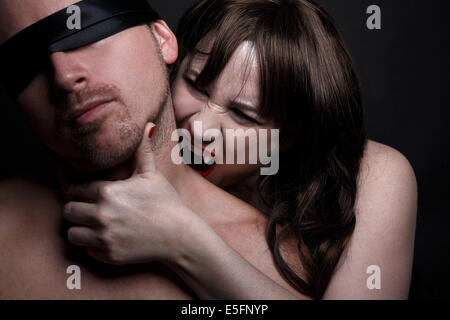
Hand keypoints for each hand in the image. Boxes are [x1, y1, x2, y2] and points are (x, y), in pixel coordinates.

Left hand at [62, 123, 195, 264]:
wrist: (179, 235)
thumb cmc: (166, 202)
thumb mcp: (152, 175)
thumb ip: (142, 151)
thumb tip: (147, 125)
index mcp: (108, 192)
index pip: (74, 189)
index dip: (77, 190)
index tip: (81, 192)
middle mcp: (101, 214)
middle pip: (68, 211)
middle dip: (76, 209)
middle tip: (88, 209)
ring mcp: (104, 237)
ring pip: (72, 233)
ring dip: (80, 229)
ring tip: (94, 225)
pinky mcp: (108, 255)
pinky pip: (87, 250)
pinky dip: (93, 245)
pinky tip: (108, 238)